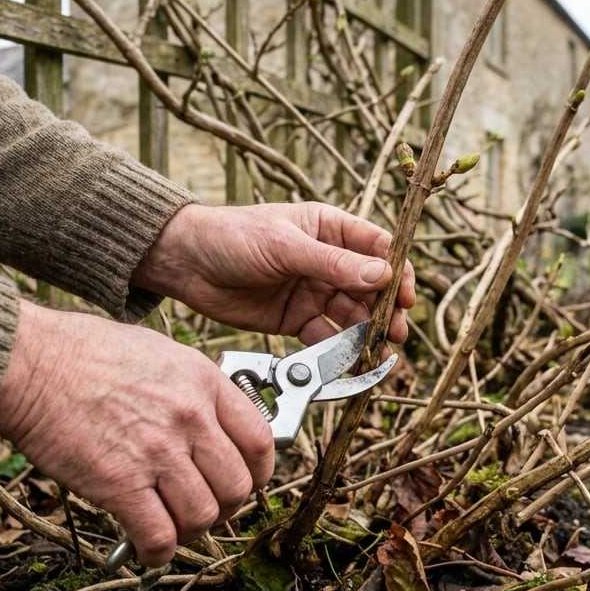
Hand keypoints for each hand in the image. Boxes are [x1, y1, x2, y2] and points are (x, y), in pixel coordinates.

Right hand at [0, 300, 273, 566]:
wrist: (30, 364)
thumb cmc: (84, 353)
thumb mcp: (159, 353)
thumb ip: (193, 390)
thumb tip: (212, 425)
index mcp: (203, 382)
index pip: (260, 440)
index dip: (259, 472)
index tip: (246, 482)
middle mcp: (188, 417)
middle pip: (238, 486)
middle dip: (225, 506)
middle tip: (203, 507)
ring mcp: (157, 452)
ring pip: (203, 516)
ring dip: (190, 530)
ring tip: (171, 524)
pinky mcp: (120, 484)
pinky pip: (159, 536)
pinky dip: (157, 551)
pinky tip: (146, 547)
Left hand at [131, 202, 415, 345]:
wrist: (185, 264)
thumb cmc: (232, 237)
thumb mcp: (285, 246)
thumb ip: (334, 264)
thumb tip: (383, 275)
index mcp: (329, 228)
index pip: (378, 248)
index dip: (396, 272)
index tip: (404, 297)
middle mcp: (327, 260)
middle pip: (371, 287)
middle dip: (386, 310)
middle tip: (395, 333)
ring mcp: (312, 291)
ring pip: (352, 315)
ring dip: (368, 334)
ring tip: (378, 354)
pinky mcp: (295, 319)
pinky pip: (325, 336)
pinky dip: (339, 350)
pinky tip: (349, 362)